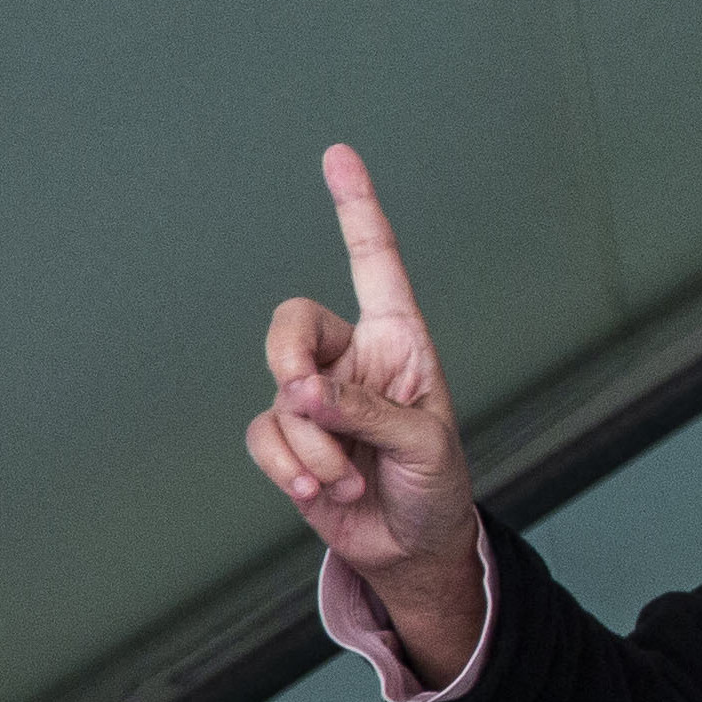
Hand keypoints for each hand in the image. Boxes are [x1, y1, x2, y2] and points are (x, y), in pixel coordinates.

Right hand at [248, 145, 481, 593]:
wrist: (414, 547)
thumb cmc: (437, 485)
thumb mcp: (423, 444)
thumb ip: (365, 412)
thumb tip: (299, 392)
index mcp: (400, 340)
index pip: (374, 261)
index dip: (355, 208)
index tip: (337, 154)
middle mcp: (352, 358)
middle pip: (291, 323)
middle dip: (289, 364)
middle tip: (309, 406)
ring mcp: (315, 398)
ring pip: (277, 393)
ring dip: (309, 446)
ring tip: (346, 482)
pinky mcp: (288, 439)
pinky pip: (263, 436)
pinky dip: (288, 467)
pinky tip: (318, 493)